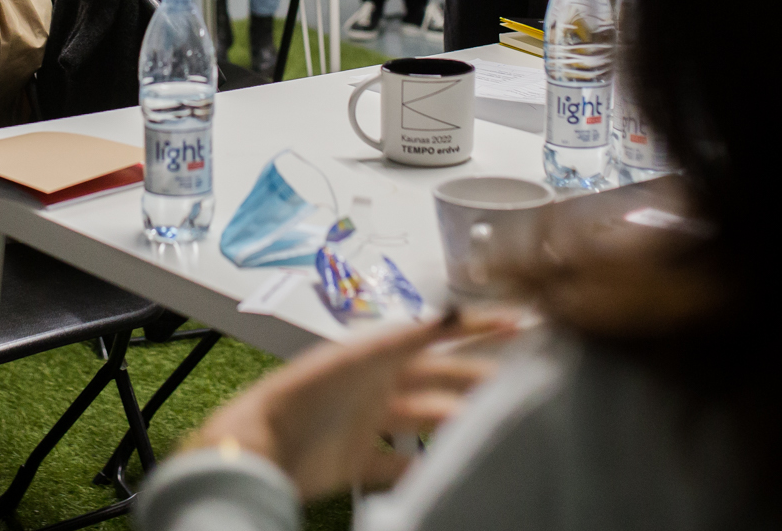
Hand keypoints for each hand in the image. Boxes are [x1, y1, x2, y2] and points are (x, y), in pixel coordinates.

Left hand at [180, 310, 517, 499]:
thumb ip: (408, 335)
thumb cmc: (304, 393)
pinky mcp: (357, 459)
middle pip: (439, 377)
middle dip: (478, 376)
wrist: (262, 445)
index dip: (475, 328)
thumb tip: (451, 312)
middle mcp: (376, 382)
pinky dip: (421, 466)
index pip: (438, 334)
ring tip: (491, 424)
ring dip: (456, 420)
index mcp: (378, 352)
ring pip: (425, 417)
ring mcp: (367, 420)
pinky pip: (398, 463)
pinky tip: (444, 468)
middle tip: (520, 380)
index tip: (515, 322)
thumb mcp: (361, 357)